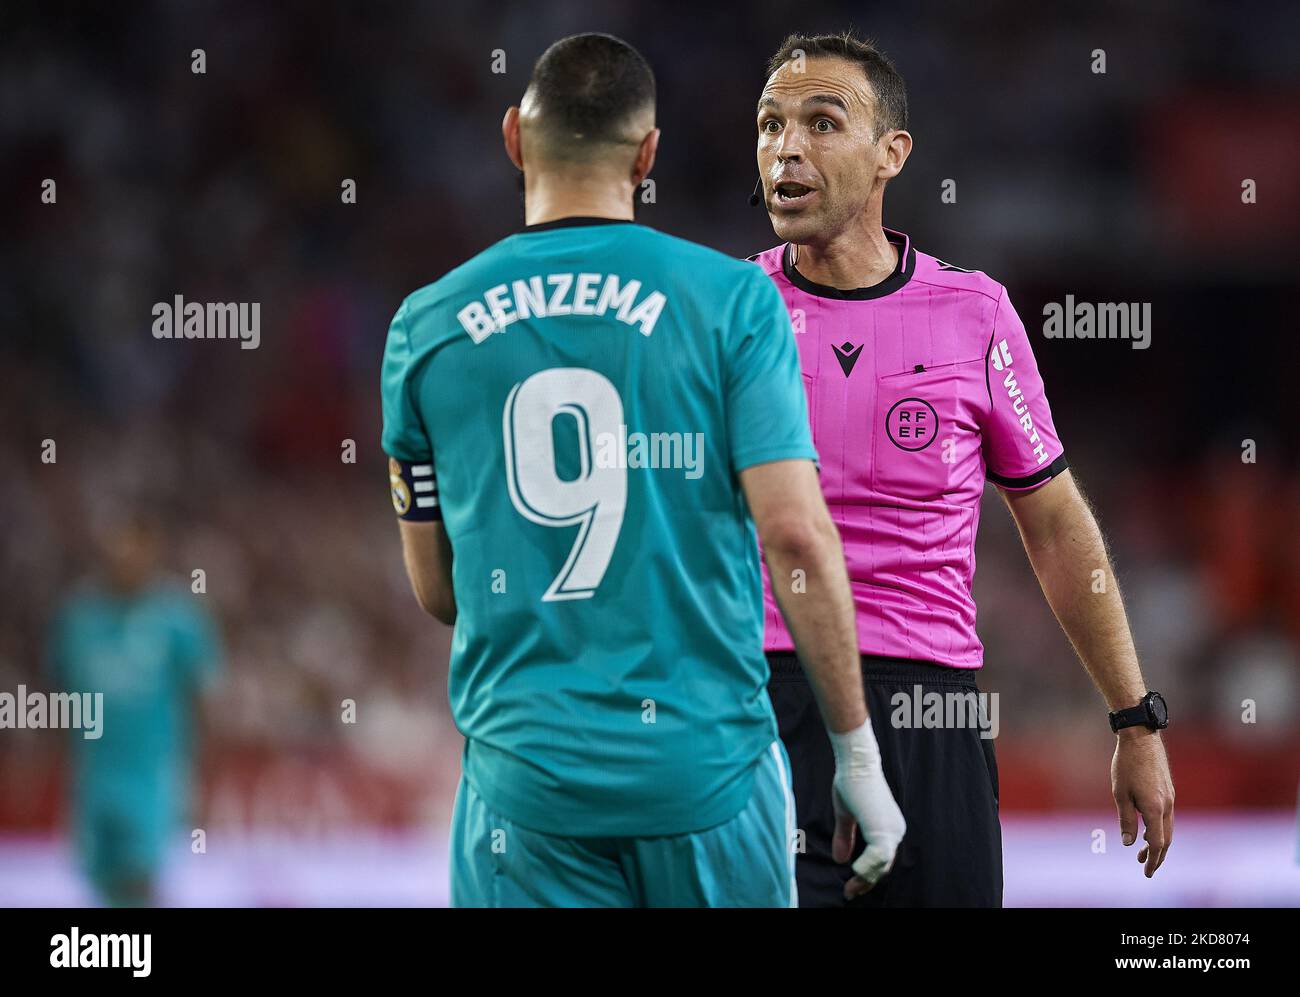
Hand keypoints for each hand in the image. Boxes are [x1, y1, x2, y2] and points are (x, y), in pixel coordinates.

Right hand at [829, 718, 906, 899]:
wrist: (856, 763)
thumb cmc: (851, 783)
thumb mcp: (846, 815)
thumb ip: (845, 837)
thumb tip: (839, 860)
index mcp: (888, 828)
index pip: (882, 861)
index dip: (867, 876)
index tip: (852, 887)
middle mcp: (895, 831)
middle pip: (883, 868)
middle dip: (866, 883)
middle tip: (850, 893)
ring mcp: (891, 831)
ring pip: (881, 867)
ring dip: (865, 880)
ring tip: (850, 888)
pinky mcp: (883, 830)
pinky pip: (877, 859)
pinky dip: (866, 868)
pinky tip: (854, 872)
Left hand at [1111, 727, 1174, 876]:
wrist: (1141, 739)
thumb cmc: (1126, 764)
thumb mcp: (1120, 793)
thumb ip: (1125, 819)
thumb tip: (1128, 842)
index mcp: (1154, 808)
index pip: (1156, 842)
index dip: (1151, 859)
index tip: (1146, 872)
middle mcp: (1167, 805)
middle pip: (1166, 839)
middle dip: (1156, 856)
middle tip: (1145, 868)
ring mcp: (1170, 798)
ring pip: (1168, 828)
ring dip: (1157, 843)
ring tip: (1142, 852)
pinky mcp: (1168, 791)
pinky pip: (1167, 817)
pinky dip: (1160, 829)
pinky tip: (1148, 830)